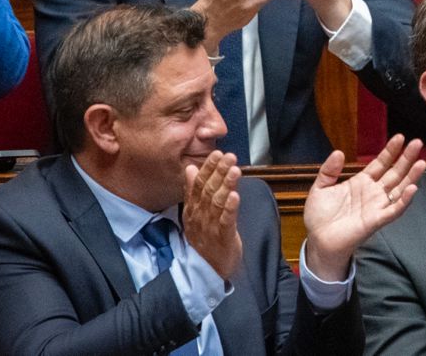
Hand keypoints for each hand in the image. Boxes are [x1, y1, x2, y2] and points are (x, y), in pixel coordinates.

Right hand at [183, 151, 243, 279]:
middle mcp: (199, 218)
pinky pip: (226, 221)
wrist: (208, 272)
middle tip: (228, 155)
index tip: (216, 153)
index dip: (207, 169)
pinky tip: (235, 196)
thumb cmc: (205, 240)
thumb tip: (190, 169)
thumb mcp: (196, 215)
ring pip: (217, 203)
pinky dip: (230, 208)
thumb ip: (193, 192)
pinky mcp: (223, 239)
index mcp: (192, 211)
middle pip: (208, 191)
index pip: (198, 185)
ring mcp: (210, 229)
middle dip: (218, 172)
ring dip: (226, 184)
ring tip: (234, 169)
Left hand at [301, 135, 425, 278]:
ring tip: (422, 162)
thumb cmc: (320, 217)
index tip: (400, 137)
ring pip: (399, 189)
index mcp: (361, 182)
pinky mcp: (376, 220)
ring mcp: (376, 206)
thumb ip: (329, 170)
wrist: (318, 241)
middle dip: (406, 158)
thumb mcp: (320, 188)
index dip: (390, 151)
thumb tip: (339, 152)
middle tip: (417, 143)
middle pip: (394, 173)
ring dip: (411, 176)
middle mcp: (373, 193)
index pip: (380, 163)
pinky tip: (412, 188)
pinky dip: (404, 200)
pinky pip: (393, 210)